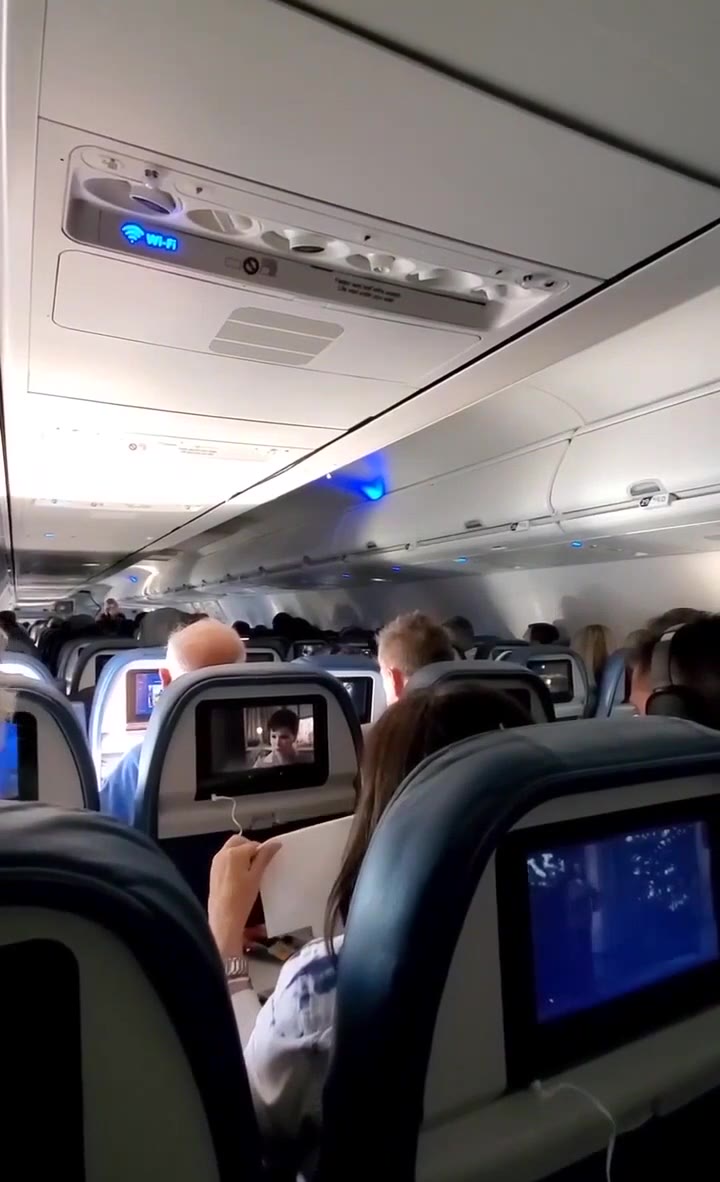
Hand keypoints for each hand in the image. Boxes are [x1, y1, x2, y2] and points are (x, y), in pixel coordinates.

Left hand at [208, 835, 280, 958]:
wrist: (223, 918)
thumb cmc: (241, 898)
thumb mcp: (256, 876)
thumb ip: (265, 857)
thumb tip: (275, 843)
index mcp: (235, 852)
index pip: (254, 844)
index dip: (263, 851)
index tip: (268, 862)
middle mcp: (223, 853)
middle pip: (239, 841)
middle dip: (250, 848)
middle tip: (258, 863)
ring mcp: (216, 862)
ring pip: (231, 849)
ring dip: (241, 854)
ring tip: (250, 872)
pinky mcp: (213, 871)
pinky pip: (225, 859)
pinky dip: (234, 862)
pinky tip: (240, 878)